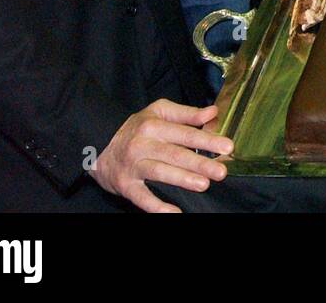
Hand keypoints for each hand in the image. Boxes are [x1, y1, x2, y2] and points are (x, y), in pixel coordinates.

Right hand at [89, 99, 232, 212]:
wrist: (98, 145)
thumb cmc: (137, 128)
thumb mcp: (159, 112)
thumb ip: (187, 113)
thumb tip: (213, 112)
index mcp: (155, 125)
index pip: (185, 133)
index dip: (207, 140)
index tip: (227, 146)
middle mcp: (143, 144)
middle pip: (175, 154)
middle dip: (199, 163)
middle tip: (221, 171)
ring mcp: (134, 166)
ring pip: (160, 173)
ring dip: (182, 179)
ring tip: (203, 184)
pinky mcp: (125, 185)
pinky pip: (141, 197)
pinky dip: (156, 206)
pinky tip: (174, 212)